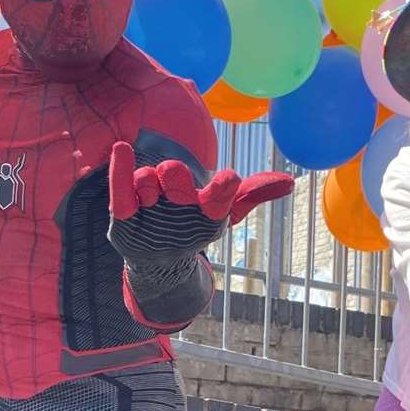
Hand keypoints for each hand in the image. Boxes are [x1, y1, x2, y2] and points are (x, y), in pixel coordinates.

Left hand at [108, 141, 293, 260]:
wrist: (159, 262)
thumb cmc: (195, 225)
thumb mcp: (227, 209)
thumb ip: (255, 192)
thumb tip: (289, 182)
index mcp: (208, 215)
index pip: (219, 200)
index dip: (224, 190)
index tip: (230, 179)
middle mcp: (180, 216)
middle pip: (179, 190)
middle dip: (177, 179)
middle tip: (172, 171)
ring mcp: (151, 216)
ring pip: (148, 186)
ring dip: (148, 178)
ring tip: (149, 177)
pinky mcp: (126, 219)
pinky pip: (121, 194)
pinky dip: (120, 172)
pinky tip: (121, 148)